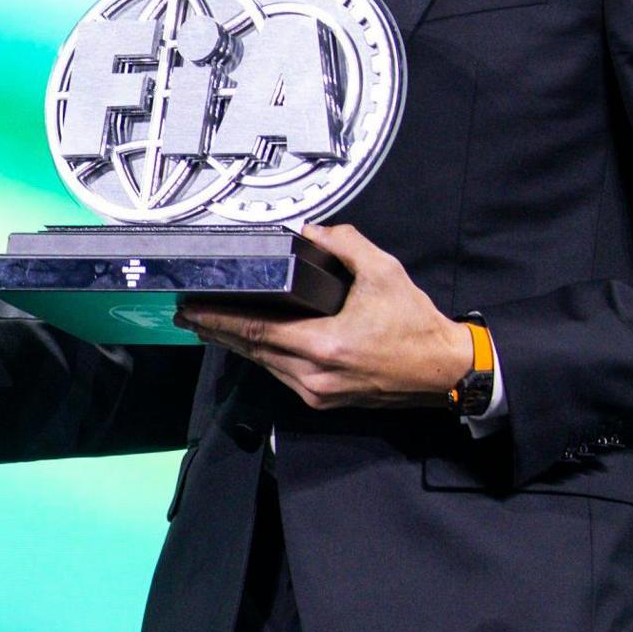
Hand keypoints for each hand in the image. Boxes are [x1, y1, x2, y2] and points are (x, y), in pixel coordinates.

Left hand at [174, 223, 469, 409]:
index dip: (218, 319)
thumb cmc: (416, 326)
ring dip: (238, 343)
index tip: (190, 309)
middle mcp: (315, 375)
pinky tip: (252, 341)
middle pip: (252, 350)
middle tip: (188, 313)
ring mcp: (318, 392)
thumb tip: (311, 232)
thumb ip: (345, 245)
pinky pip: (282, 375)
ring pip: (264, 365)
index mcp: (324, 346)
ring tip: (212, 324)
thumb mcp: (384, 272)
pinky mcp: (325, 399)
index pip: (255, 330)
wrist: (444, 370)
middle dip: (217, 330)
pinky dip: (263, 355)